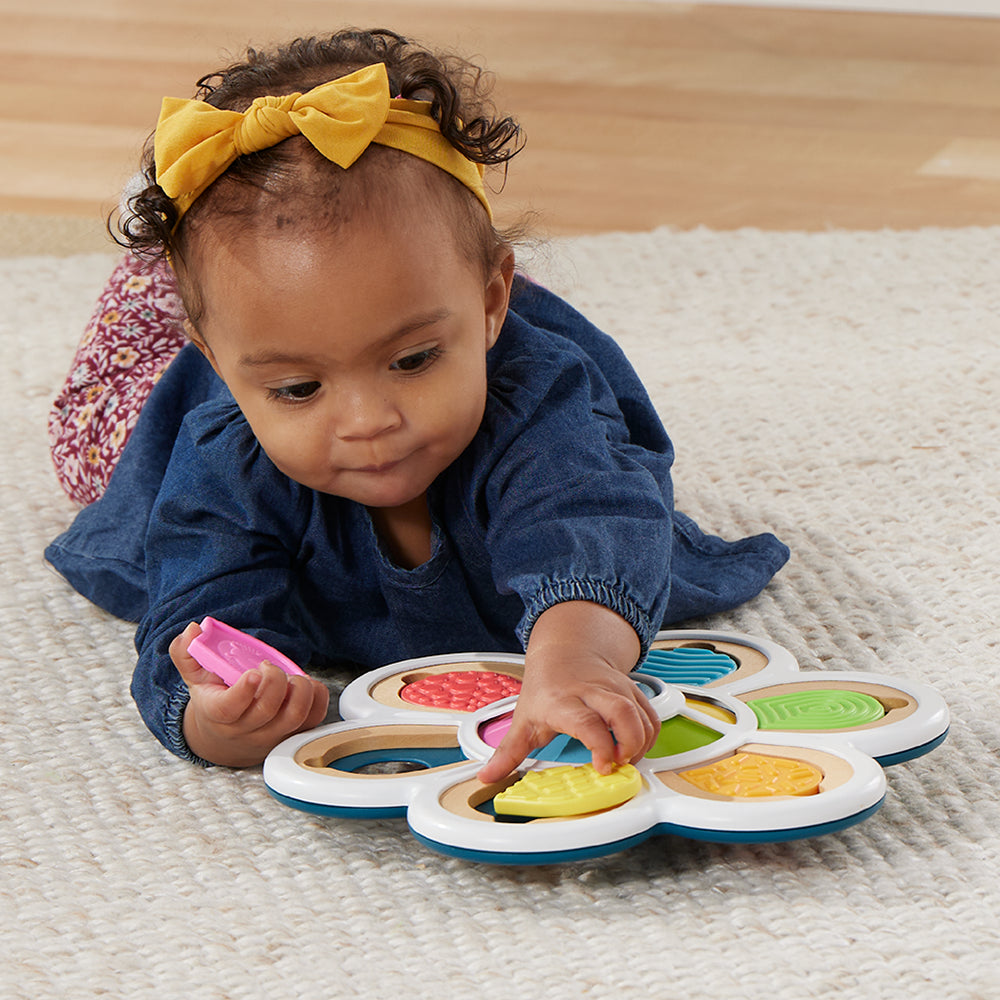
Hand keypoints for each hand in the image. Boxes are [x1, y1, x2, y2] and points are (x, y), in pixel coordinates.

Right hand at [170, 622, 329, 766]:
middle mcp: (245, 729)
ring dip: (301, 690)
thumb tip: (193, 630)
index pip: (228, 708)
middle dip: (276, 681)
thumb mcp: (194, 677)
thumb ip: (186, 653)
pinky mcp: (293, 734)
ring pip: (295, 717)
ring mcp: (271, 735)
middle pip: (267, 710)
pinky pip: (314, 718)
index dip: (243, 691)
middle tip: (270, 667)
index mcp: (217, 713)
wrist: (225, 738)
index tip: (254, 672)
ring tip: (291, 677)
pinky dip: (318, 696)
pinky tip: (305, 684)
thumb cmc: (213, 700)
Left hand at [477, 602, 659, 783]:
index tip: (602, 767)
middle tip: (619, 765)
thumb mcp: (523, 719)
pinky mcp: (632, 690)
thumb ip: (507, 753)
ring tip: (625, 761)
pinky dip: (649, 737)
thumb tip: (486, 777)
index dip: (601, 747)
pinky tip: (634, 749)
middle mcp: (593, 691)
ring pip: (642, 716)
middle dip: (630, 746)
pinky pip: (651, 715)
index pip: (588, 723)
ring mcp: (616, 688)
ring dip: (641, 745)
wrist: (566, 650)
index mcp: (563, 701)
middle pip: (623, 715)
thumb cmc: (546, 686)